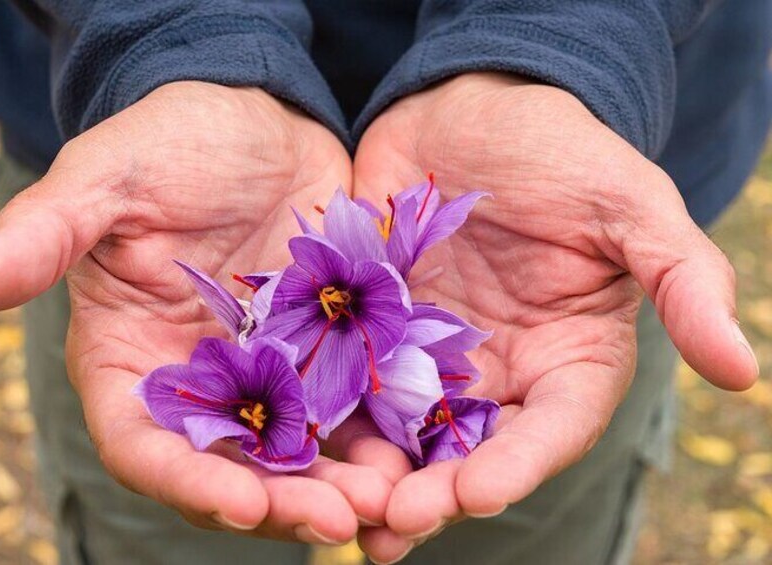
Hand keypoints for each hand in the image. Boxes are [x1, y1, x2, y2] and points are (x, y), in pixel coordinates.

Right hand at [0, 82, 393, 543]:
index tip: (240, 505)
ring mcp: (270, 369)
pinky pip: (355, 401)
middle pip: (235, 463)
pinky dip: (381, 431)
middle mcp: (202, 380)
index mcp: (132, 359)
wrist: (251, 117)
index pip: (149, 443)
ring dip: (342, 481)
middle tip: (338, 522)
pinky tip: (419, 450)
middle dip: (282, 500)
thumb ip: (45, 236)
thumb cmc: (166, 143)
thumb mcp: (107, 181)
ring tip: (391, 502)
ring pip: (302, 447)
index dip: (189, 480)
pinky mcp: (327, 347)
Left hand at [351, 73, 758, 561]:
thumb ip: (682, 280)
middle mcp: (497, 372)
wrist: (470, 108)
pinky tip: (295, 449)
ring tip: (338, 520)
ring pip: (402, 431)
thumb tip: (741, 371)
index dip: (518, 464)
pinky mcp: (370, 328)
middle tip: (392, 526)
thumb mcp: (628, 205)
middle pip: (469, 449)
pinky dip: (326, 417)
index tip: (477, 492)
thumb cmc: (560, 151)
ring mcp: (428, 355)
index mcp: (567, 358)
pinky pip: (345, 377)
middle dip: (433, 491)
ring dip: (372, 477)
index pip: (550, 427)